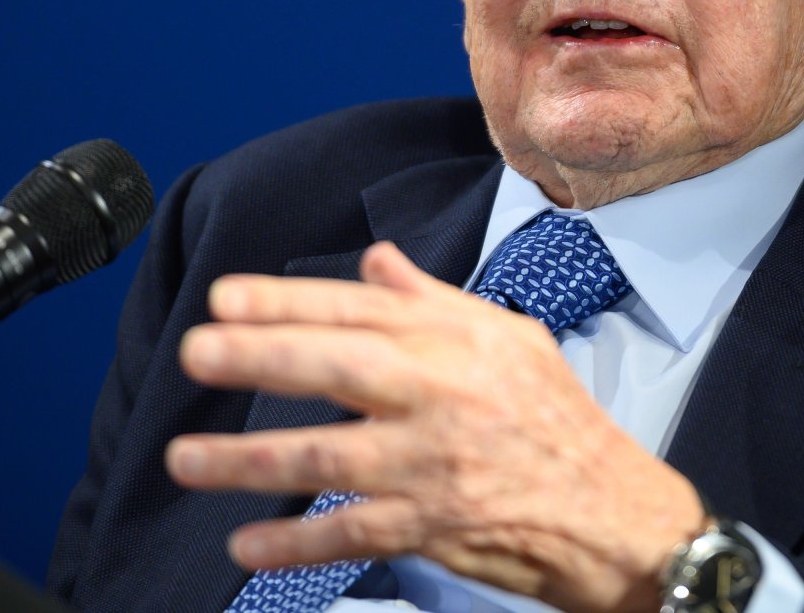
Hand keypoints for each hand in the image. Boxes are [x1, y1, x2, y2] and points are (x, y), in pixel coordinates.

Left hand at [165, 242, 706, 612]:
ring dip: (252, 460)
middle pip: (342, 367)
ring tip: (186, 460)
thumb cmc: (557, 420)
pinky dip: (296, 543)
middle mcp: (444, 393)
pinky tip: (245, 546)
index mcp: (458, 340)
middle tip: (197, 351)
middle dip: (264, 356)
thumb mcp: (510, 339)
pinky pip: (354, 533)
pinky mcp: (435, 526)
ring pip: (332, 457)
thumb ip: (433, 299)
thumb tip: (376, 257)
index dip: (289, 300)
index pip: (361, 309)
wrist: (617, 515)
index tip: (225, 297)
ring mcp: (436, 463)